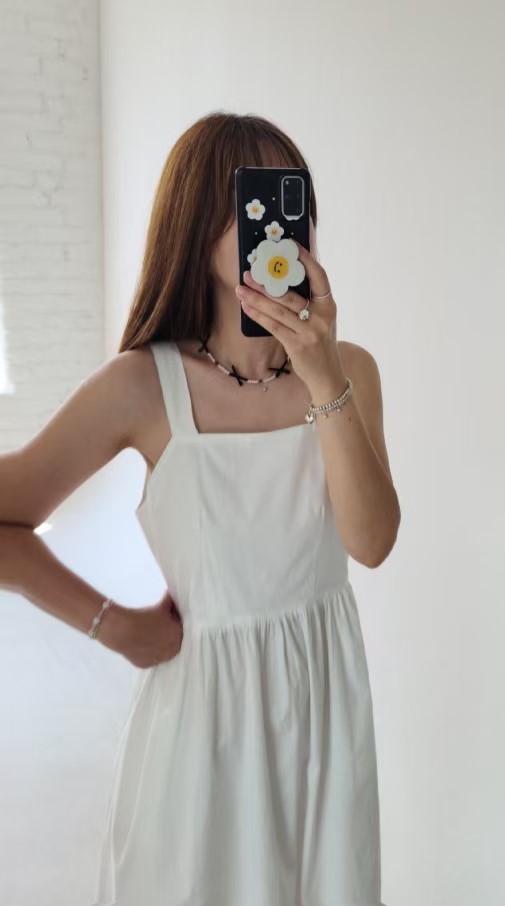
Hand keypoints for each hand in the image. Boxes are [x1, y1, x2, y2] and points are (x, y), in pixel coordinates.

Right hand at [99, 589, 183, 668]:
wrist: (123, 630)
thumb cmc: (144, 616)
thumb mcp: (161, 606)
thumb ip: (170, 601)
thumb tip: (174, 594)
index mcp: (179, 636)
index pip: (181, 630)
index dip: (174, 624)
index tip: (168, 619)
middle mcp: (172, 651)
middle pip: (173, 643)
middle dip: (168, 635)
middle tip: (158, 627)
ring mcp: (159, 660)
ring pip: (162, 652)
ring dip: (159, 645)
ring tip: (149, 635)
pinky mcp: (146, 665)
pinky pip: (150, 658)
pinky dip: (147, 652)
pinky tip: (141, 643)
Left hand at [235, 241, 344, 393]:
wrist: (327, 376)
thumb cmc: (320, 344)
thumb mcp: (322, 320)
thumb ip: (309, 301)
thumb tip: (282, 279)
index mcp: (329, 305)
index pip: (319, 276)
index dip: (306, 259)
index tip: (291, 246)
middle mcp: (322, 316)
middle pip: (290, 294)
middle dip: (266, 282)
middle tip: (249, 272)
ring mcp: (310, 331)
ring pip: (278, 310)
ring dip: (256, 298)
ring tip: (241, 288)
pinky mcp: (297, 345)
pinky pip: (273, 326)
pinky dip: (257, 315)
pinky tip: (246, 306)